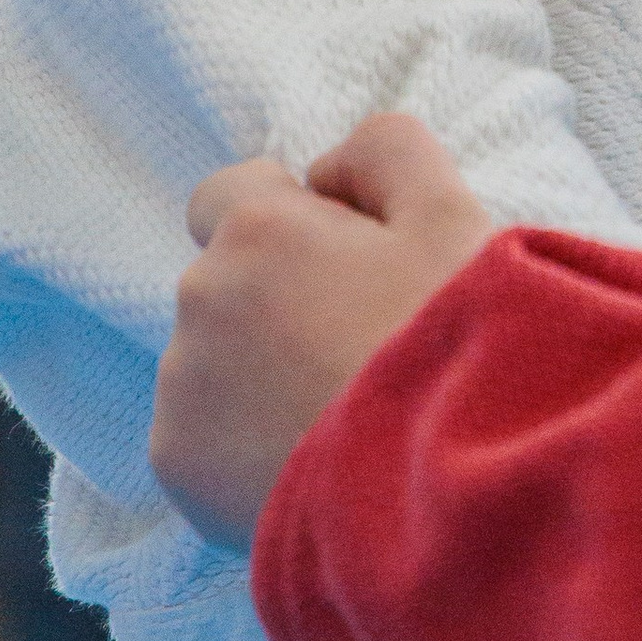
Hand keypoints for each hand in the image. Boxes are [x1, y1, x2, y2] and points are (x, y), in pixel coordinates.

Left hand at [151, 114, 495, 548]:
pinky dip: (246, 449)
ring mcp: (181, 392)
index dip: (288, 221)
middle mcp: (200, 301)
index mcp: (259, 231)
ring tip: (347, 417)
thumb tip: (326, 167)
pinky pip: (204, 440)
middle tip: (365, 349)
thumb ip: (386, 150)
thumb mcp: (453, 212)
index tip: (345, 263)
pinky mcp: (180, 472)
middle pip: (225, 283)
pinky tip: (318, 465)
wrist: (452, 490)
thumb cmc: (461, 344)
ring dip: (261, 377)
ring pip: (213, 363)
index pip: (228, 193)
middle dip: (278, 302)